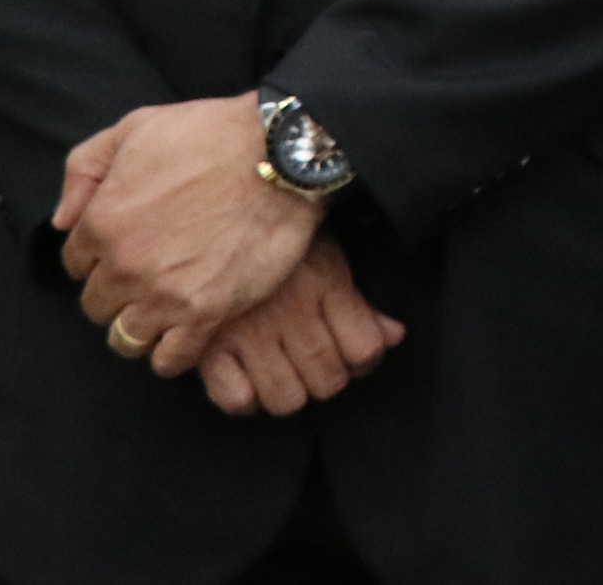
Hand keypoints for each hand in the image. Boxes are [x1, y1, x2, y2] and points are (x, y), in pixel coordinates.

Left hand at [55, 94, 319, 359]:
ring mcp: (163, 293)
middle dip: (115, 292)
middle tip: (146, 277)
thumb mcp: (136, 126)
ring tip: (160, 312)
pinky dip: (170, 356)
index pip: (75, 263)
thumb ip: (85, 168)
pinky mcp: (205, 312)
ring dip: (137, 327)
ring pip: (125, 338)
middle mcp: (124, 265)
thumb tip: (62, 219)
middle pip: (96, 305)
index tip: (123, 250)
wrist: (279, 154)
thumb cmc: (211, 134)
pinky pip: (170, 359)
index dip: (99, 256)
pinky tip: (181, 337)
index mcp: (102, 221)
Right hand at [194, 236, 403, 415]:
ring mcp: (249, 332)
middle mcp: (291, 313)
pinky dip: (243, 398)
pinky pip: (235, 398)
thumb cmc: (278, 228)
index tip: (352, 356)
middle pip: (327, 381)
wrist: (225, 204)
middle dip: (326, 379)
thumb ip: (362, 304)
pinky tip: (246, 379)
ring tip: (282, 373)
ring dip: (288, 393)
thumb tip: (393, 337)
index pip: (364, 351)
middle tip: (314, 365)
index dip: (364, 361)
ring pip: (286, 398)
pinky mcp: (209, 344)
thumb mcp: (329, 255)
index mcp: (326, 286)